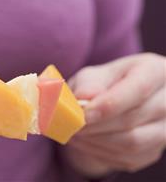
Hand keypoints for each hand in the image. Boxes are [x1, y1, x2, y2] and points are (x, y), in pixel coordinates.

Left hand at [65, 53, 165, 177]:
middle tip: (72, 126)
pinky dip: (100, 152)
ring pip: (132, 143)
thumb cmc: (101, 84)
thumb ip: (88, 84)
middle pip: (134, 118)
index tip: (85, 115)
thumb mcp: (92, 76)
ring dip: (97, 141)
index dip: (111, 104)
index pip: (139, 89)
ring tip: (74, 134)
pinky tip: (85, 142)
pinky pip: (127, 158)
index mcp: (155, 71)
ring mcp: (164, 128)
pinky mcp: (153, 150)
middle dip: (98, 125)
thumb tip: (84, 98)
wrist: (109, 105)